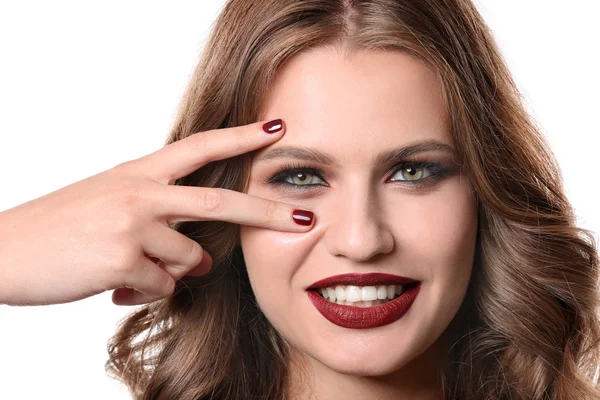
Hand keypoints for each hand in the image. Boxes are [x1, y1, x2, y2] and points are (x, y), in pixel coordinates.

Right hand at [0, 119, 313, 305]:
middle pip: (220, 202)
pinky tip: (113, 285)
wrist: (2, 251)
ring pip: (189, 261)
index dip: (240, 136)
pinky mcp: (123, 258)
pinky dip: (145, 293)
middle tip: (305, 217)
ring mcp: (133, 223)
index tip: (276, 128)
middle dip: (266, 212)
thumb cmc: (60, 229)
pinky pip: (162, 287)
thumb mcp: (111, 206)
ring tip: (131, 271)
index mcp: (138, 173)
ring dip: (171, 274)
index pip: (199, 147)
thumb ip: (162, 225)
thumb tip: (202, 263)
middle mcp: (141, 191)